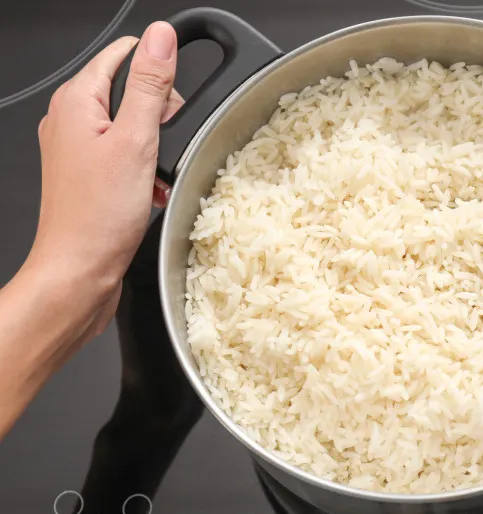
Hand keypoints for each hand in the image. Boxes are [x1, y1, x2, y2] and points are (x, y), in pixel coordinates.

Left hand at [30, 22, 180, 336]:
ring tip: (157, 173)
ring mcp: (77, 148)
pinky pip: (126, 154)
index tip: (176, 96)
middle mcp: (70, 120)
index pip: (123, 54)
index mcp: (76, 101)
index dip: (157, 70)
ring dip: (156, 146)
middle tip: (164, 144)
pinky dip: (146, 168)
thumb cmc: (99, 215)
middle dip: (160, 114)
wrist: (79, 272)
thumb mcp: (136, 140)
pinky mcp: (88, 175)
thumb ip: (150, 84)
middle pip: (130, 89)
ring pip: (132, 125)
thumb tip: (161, 36)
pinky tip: (151, 190)